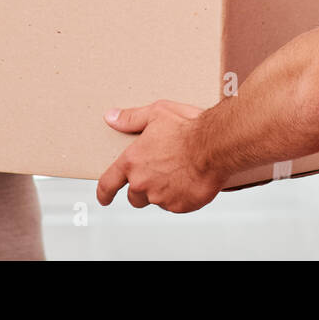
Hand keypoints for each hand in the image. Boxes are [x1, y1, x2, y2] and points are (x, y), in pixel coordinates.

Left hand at [96, 100, 224, 212]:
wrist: (215, 146)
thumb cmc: (188, 128)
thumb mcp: (157, 113)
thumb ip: (131, 118)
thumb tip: (112, 117)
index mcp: (132, 162)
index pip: (108, 183)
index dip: (103, 192)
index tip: (104, 198)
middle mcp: (142, 183)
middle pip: (134, 196)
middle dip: (142, 188)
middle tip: (159, 173)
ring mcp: (160, 197)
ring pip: (156, 200)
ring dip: (163, 191)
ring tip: (180, 172)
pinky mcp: (179, 206)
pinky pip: (175, 205)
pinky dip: (181, 196)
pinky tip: (191, 180)